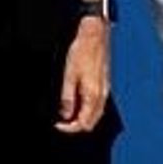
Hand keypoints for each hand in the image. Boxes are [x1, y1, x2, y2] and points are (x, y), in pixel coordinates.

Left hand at [56, 18, 111, 132]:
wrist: (95, 35)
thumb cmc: (83, 51)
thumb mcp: (69, 75)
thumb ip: (67, 98)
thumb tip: (64, 115)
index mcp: (93, 95)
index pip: (84, 123)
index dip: (69, 128)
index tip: (57, 125)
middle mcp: (102, 95)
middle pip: (92, 122)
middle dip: (76, 125)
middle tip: (61, 122)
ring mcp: (104, 90)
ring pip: (95, 114)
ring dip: (81, 117)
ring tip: (66, 112)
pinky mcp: (104, 84)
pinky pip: (97, 104)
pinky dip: (86, 108)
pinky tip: (77, 102)